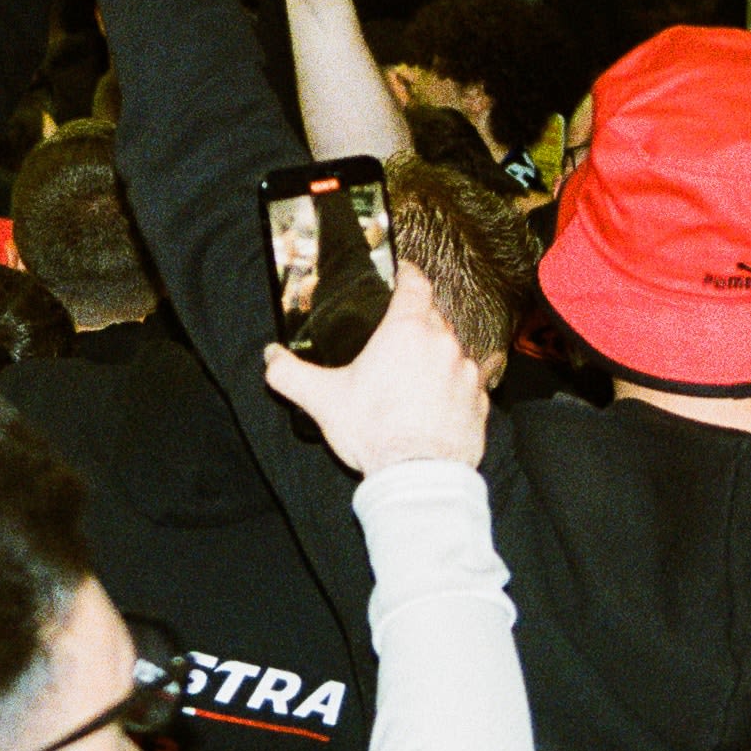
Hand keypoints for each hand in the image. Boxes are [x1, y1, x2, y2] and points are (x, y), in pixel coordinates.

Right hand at [262, 264, 486, 472]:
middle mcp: (443, 343)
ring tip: (413, 378)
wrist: (417, 476)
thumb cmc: (374, 431)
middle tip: (397, 337)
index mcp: (407, 330)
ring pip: (452, 351)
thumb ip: (290, 373)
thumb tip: (270, 358)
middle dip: (417, 322)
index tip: (404, 273)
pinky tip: (434, 404)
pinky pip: (468, 385)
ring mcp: (466, 374)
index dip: (409, 276)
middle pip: (434, 318)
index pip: (416, 285)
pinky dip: (453, 388)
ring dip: (436, 357)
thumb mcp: (323, 399)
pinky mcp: (480, 404)